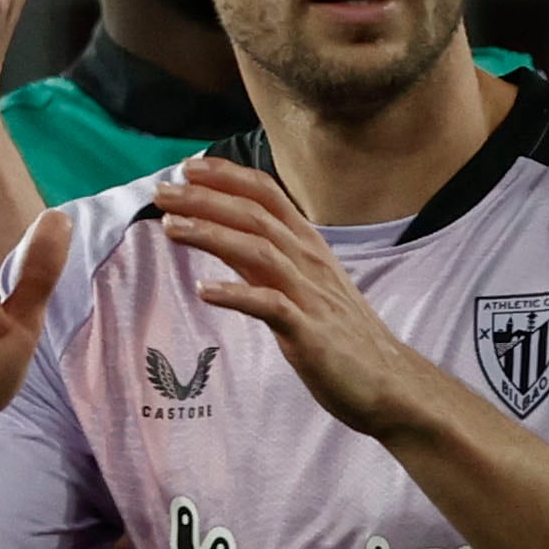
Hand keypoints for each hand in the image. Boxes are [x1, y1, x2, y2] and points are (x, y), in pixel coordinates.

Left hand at [156, 157, 440, 440]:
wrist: (387, 381)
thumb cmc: (338, 331)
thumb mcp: (300, 282)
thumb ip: (262, 256)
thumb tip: (218, 232)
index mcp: (307, 245)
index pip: (267, 195)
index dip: (227, 177)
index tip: (186, 167)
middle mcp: (309, 260)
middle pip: (254, 216)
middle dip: (205, 199)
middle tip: (160, 192)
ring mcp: (310, 295)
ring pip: (259, 251)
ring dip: (212, 235)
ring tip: (170, 228)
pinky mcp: (309, 332)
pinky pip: (271, 306)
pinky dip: (237, 295)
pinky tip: (205, 291)